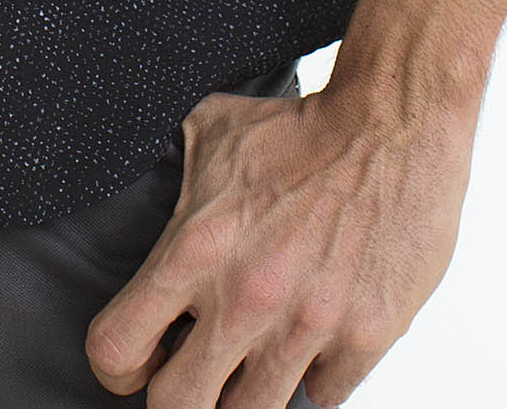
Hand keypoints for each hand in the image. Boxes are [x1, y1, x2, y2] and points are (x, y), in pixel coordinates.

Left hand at [83, 74, 475, 406]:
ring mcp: (307, 326)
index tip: (138, 360)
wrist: (390, 126)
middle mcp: (245, 298)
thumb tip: (134, 166)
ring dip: (246, 393)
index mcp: (195, 250)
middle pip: (176, 408)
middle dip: (177, 398)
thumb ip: (169, 168)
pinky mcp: (364, 339)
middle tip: (193, 375)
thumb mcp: (210, 131)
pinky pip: (322, 396)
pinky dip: (313, 375)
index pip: (115, 347)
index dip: (116, 367)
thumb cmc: (298, 129)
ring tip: (253, 358)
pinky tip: (312, 337)